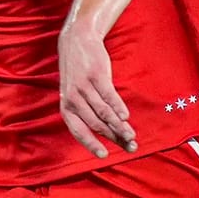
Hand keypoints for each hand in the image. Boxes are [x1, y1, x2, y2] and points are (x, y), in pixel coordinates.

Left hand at [58, 21, 134, 158]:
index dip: (92, 144)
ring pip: (104, 113)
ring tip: (132, 135)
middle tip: (130, 147)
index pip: (79, 131)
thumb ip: (88, 112)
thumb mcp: (76, 94)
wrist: (77, 41)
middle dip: (114, 137)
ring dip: (119, 126)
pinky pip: (109, 96)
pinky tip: (126, 117)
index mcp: (66, 107)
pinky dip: (118, 108)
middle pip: (96, 124)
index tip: (104, 156)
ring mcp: (83, 87)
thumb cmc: (79, 74)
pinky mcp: (96, 75)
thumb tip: (110, 133)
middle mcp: (72, 99)